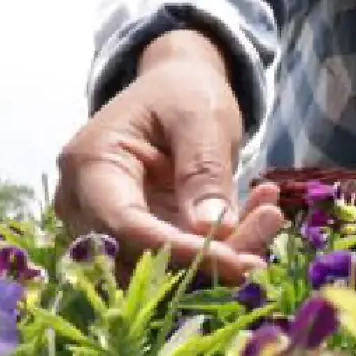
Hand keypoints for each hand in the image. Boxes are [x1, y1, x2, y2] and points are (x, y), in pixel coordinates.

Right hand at [55, 29, 285, 283]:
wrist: (175, 87)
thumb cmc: (181, 92)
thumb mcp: (201, 118)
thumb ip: (203, 170)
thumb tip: (211, 230)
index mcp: (91, 164)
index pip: (125, 226)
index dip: (178, 251)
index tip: (236, 262)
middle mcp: (85, 204)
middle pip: (139, 256)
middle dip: (206, 258)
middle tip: (265, 237)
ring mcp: (108, 225)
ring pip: (160, 268)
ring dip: (219, 256)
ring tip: (269, 217)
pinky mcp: (139, 238)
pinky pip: (177, 260)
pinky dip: (221, 247)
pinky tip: (261, 215)